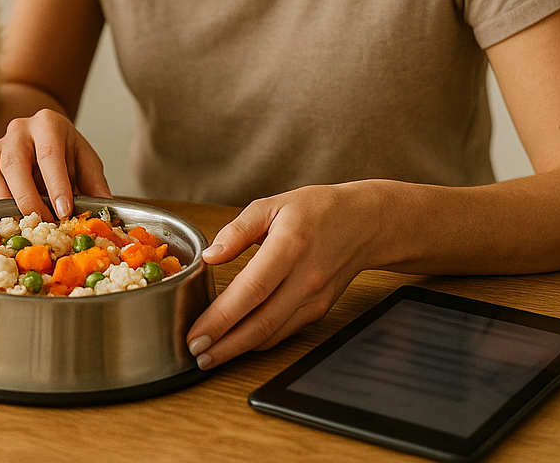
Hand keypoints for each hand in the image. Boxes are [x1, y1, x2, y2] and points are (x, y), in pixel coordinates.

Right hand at [0, 108, 111, 220]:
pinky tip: (14, 222)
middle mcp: (19, 131)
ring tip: (28, 228)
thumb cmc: (66, 149)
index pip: (49, 153)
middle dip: (29, 198)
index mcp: (47, 123)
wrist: (43, 135)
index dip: (56, 184)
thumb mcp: (85, 160)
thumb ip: (95, 183)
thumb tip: (106, 210)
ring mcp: (0, 147)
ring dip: (10, 206)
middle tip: (44, 224)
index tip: (64, 210)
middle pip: (16, 164)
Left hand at [185, 182, 380, 368]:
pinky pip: (284, 332)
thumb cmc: (315, 209)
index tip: (196, 332)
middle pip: (261, 322)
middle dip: (225, 345)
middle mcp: (305, 279)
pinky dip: (258, 341)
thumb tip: (210, 256)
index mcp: (290, 247)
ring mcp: (314, 299)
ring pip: (273, 334)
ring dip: (239, 349)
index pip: (253, 289)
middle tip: (196, 354)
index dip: (222, 316)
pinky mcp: (319, 311)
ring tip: (208, 354)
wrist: (363, 223)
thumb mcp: (271, 204)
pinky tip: (236, 343)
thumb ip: (237, 230)